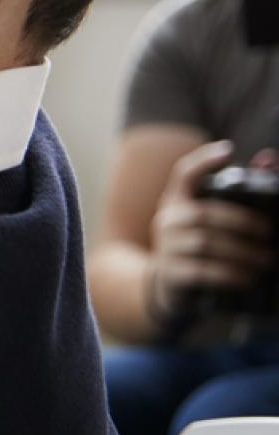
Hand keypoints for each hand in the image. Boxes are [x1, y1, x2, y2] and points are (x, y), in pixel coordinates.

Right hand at [146, 140, 275, 319]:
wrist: (168, 284)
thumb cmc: (200, 243)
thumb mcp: (210, 218)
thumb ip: (240, 191)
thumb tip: (270, 159)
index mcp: (178, 200)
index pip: (184, 173)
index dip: (204, 161)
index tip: (229, 151)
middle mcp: (167, 220)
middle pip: (203, 215)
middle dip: (242, 223)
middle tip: (270, 233)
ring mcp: (166, 247)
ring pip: (204, 245)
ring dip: (242, 253)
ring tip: (267, 260)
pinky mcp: (170, 273)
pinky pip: (201, 272)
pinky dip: (229, 275)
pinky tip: (248, 277)